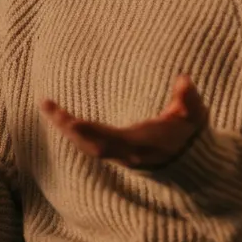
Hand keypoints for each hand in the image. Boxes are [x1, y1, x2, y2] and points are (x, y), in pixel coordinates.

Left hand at [41, 75, 207, 168]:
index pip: (112, 140)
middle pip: (91, 144)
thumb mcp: (194, 115)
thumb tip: (184, 79)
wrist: (189, 162)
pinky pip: (86, 143)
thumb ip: (189, 99)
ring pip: (85, 145)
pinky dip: (70, 131)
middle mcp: (126, 154)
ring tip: (46, 106)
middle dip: (68, 127)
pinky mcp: (113, 152)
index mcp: (143, 145)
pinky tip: (57, 116)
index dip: (92, 131)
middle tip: (47, 106)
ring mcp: (118, 155)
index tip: (72, 121)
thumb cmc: (190, 133)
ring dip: (64, 127)